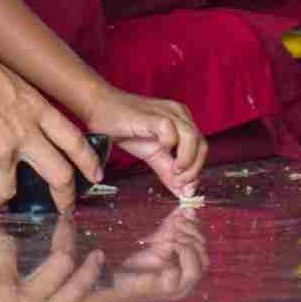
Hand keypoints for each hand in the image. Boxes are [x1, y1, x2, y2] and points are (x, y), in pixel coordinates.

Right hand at [0, 41, 100, 213]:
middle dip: (64, 197)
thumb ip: (15, 102)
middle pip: (59, 175)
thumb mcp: (5, 78)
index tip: (95, 175)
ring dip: (2, 202)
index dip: (88, 160)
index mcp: (35, 106)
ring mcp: (2, 151)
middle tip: (63, 209)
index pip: (73, 139)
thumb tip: (11, 114)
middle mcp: (25, 132)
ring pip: (11, 192)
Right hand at [85, 83, 204, 199]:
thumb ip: (169, 173)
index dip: (196, 170)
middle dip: (193, 169)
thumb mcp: (152, 155)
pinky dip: (170, 145)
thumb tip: (185, 193)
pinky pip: (171, 130)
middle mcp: (179, 114)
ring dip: (186, 160)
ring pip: (193, 137)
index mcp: (182, 121)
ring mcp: (167, 112)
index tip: (184, 188)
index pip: (201, 149)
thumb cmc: (125, 128)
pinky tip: (160, 150)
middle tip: (178, 181)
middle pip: (202, 144)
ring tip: (173, 171)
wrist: (98, 108)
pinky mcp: (153, 115)